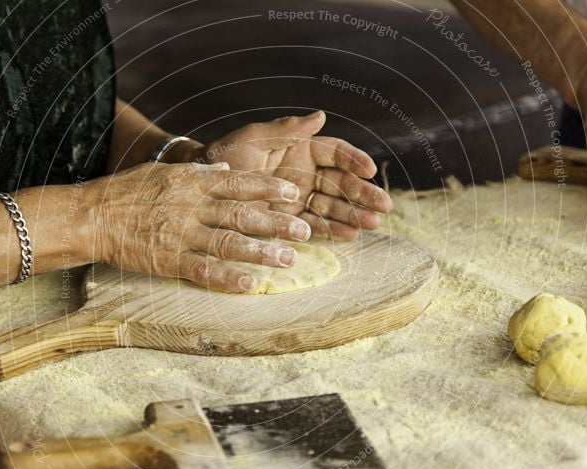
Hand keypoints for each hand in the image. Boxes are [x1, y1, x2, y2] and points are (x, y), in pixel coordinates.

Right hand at [84, 162, 310, 291]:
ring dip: (261, 252)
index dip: (267, 187)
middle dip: (275, 222)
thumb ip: (198, 172)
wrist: (92, 216)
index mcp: (191, 182)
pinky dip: (227, 278)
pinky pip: (203, 270)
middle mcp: (191, 206)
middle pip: (241, 214)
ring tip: (289, 259)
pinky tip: (250, 284)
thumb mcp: (164, 173)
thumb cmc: (127, 192)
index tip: (292, 192)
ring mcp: (181, 234)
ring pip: (228, 243)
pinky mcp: (169, 260)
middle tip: (304, 230)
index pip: (237, 182)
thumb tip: (226, 168)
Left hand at [194, 111, 392, 240]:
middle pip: (341, 182)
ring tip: (372, 224)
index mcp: (299, 149)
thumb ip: (285, 129)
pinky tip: (351, 235)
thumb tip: (320, 116)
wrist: (203, 189)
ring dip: (354, 214)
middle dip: (363, 193)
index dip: (353, 161)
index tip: (369, 170)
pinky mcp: (291, 221)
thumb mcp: (252, 139)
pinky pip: (316, 225)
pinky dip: (333, 230)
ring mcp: (299, 199)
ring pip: (333, 206)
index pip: (334, 153)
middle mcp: (304, 173)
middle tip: (384, 205)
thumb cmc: (225, 157)